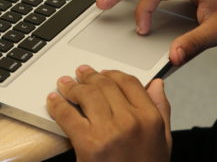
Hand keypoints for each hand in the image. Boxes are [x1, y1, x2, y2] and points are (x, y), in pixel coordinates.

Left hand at [47, 65, 170, 161]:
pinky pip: (68, 115)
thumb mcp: (163, 141)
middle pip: (106, 84)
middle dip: (89, 76)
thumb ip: (161, 110)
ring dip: (72, 86)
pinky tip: (54, 100)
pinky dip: (57, 104)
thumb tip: (156, 85)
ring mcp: (109, 131)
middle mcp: (130, 121)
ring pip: (87, 94)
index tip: (103, 73)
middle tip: (80, 74)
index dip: (113, 74)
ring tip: (65, 84)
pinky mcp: (88, 144)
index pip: (130, 82)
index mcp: (150, 119)